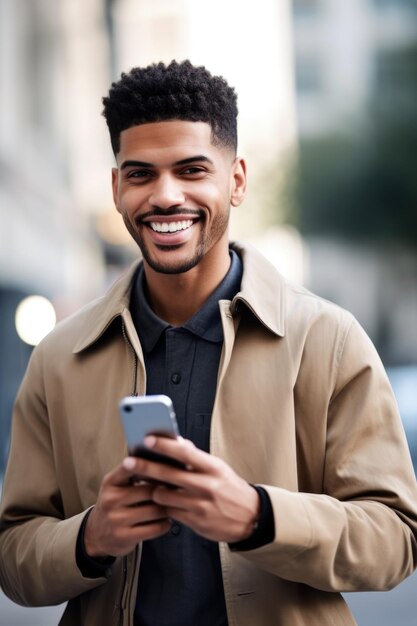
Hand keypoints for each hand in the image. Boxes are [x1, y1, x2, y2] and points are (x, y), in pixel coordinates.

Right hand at [84, 460, 170, 557]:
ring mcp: (116, 519)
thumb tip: (164, 464)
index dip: (150, 465)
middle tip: (179, 490)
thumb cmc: (114, 504)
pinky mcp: (124, 537)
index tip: (167, 465)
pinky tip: (166, 521)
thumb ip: (134, 473)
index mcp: (110, 482)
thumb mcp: (116, 485)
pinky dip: (165, 524)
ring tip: (173, 506)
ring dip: (168, 509)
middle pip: (150, 491)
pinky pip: (155, 528)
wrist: (96, 534)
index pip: (130, 467)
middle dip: (166, 491)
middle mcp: (111, 499)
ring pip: (155, 510)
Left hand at [127, 436, 259, 542]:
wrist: (251, 517)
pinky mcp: (196, 522)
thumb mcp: (219, 468)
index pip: (185, 452)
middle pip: (169, 474)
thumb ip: (197, 458)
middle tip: (129, 462)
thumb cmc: (231, 488)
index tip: (147, 440)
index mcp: (213, 468)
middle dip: (145, 467)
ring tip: (149, 486)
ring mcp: (200, 505)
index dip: (164, 446)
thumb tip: (177, 442)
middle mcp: (207, 485)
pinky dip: (163, 506)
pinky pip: (170, 512)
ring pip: (164, 496)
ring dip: (154, 491)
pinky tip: (161, 502)